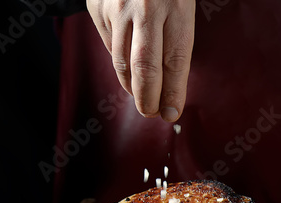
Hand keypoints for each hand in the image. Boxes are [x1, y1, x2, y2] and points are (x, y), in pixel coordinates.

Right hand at [87, 0, 195, 120]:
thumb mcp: (183, 6)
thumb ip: (177, 42)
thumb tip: (170, 87)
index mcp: (176, 8)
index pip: (175, 63)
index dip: (173, 94)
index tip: (172, 113)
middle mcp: (145, 9)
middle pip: (144, 69)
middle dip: (148, 99)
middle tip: (151, 113)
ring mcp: (118, 8)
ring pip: (121, 62)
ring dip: (131, 87)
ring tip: (140, 98)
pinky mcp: (98, 7)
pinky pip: (108, 46)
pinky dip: (118, 63)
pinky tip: (127, 70)